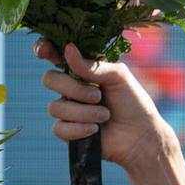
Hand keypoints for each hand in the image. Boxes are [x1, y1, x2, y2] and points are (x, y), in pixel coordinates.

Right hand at [35, 40, 175, 171]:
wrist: (140, 136)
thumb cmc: (133, 103)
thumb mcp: (119, 77)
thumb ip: (93, 65)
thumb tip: (68, 49)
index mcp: (82, 70)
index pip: (54, 55)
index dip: (44, 49)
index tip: (44, 52)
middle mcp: (71, 88)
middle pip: (50, 79)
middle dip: (74, 88)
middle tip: (98, 96)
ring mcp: (68, 109)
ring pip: (55, 107)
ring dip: (84, 112)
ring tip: (105, 115)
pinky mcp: (68, 132)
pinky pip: (59, 128)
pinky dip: (79, 128)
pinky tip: (95, 129)